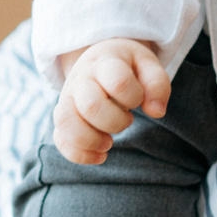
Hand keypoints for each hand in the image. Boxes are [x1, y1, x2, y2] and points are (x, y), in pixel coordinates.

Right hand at [54, 38, 170, 165]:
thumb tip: (156, 112)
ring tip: (109, 143)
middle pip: (90, 105)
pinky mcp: (63, 118)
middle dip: (115, 122)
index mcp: (106, 63)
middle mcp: (82, 79)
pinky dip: (79, 154)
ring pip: (66, 122)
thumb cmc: (128, 67)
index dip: (134, 97)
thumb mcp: (147, 64)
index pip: (118, 81)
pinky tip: (100, 156)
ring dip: (91, 140)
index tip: (138, 101)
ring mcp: (67, 98)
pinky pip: (60, 139)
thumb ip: (156, 83)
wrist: (98, 60)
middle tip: (128, 120)